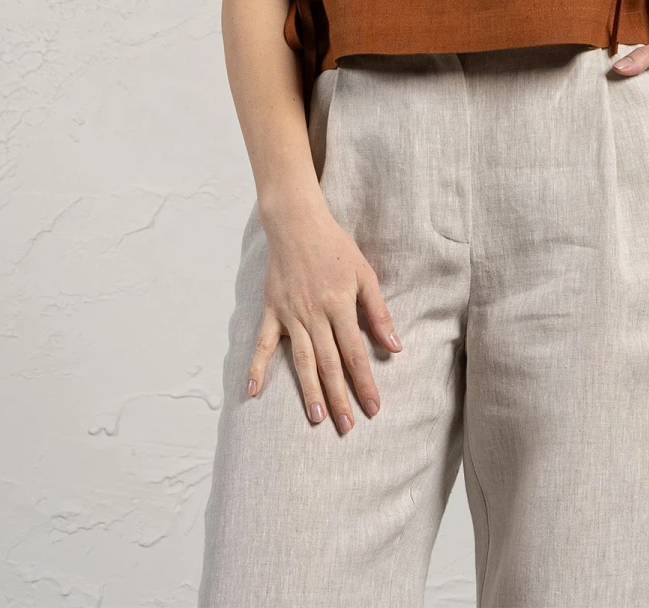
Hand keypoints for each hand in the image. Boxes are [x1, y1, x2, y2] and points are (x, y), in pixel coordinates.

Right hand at [247, 196, 401, 433]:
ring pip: (301, 360)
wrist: (297, 223)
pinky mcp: (271, 310)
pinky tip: (253, 391)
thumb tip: (395, 346)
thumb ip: (378, 312)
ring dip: (309, 390)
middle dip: (340, 397)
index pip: (355, 353)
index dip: (365, 382)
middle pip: (329, 364)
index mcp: (339, 306)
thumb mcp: (364, 274)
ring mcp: (290, 315)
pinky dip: (256, 366)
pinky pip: (262, 343)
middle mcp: (314, 315)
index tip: (374, 407)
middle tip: (348, 426)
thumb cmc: (335, 247)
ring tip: (317, 418)